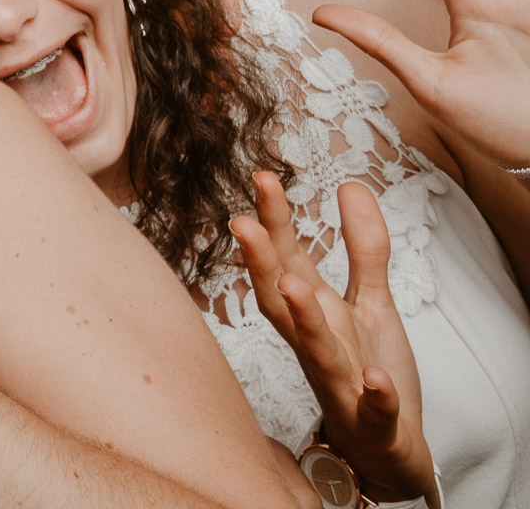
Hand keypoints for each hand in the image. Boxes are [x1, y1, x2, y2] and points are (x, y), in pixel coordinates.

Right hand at [230, 172, 434, 500]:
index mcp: (314, 312)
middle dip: (264, 263)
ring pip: (317, 352)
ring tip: (294, 285)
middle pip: (283, 301)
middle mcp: (315, 344)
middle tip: (244, 223)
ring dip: (305, 321)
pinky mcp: (374, 419)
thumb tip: (349, 186)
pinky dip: (373, 396)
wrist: (384, 449)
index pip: (287, 261)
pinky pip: (372, 409)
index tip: (263, 178)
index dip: (275, 222)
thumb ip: (363, 247)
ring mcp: (341, 383)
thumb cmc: (366, 371)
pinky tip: (374, 381)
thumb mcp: (370, 301)